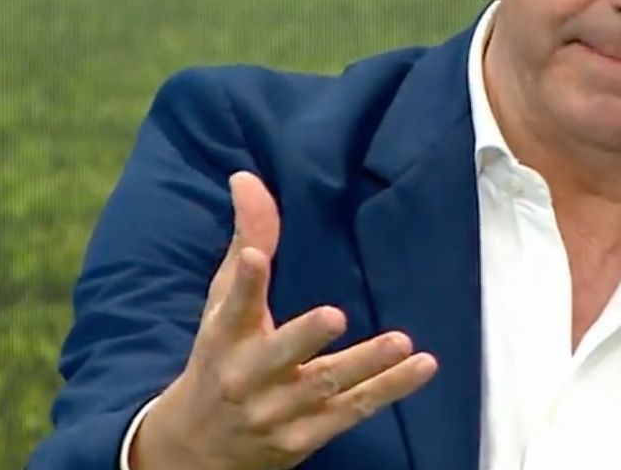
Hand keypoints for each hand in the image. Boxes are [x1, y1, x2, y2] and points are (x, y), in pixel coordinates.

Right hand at [131, 171, 437, 469]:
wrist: (199, 449)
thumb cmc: (219, 358)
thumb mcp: (222, 304)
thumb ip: (247, 240)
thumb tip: (247, 177)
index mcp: (224, 338)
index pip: (231, 307)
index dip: (243, 283)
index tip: (254, 257)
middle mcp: (248, 378)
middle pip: (278, 356)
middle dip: (303, 338)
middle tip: (334, 315)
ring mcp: (279, 412)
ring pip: (325, 387)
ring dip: (366, 365)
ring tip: (402, 342)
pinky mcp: (307, 436)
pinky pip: (352, 411)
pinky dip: (388, 390)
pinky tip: (421, 367)